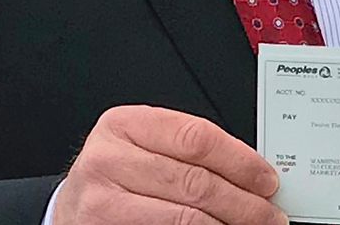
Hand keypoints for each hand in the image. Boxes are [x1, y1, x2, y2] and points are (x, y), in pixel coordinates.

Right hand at [53, 106, 287, 224]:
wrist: (70, 208)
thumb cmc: (116, 176)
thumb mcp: (143, 148)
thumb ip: (188, 153)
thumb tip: (252, 172)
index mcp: (124, 124)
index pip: (196, 137)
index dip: (240, 160)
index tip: (267, 179)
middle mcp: (108, 158)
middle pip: (195, 180)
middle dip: (243, 202)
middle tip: (270, 214)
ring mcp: (101, 199)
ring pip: (185, 216)